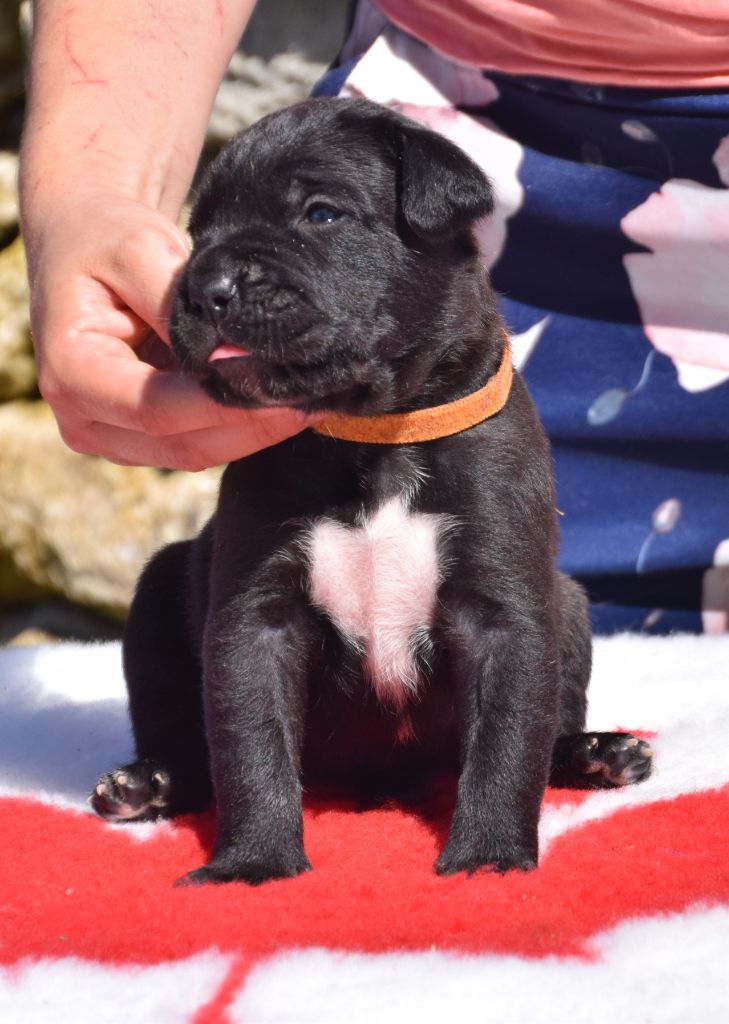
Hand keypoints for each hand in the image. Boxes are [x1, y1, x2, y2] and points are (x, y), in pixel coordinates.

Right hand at [25, 196, 314, 469]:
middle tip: (310, 402)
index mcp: (69, 372)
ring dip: (250, 433)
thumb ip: (180, 303)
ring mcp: (106, 433)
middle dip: (250, 427)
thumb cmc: (107, 237)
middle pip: (180, 444)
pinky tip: (277, 404)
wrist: (83, 238)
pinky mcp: (133, 436)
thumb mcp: (139, 249)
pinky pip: (194, 441)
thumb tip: (231, 351)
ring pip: (192, 451)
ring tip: (304, 403)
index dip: (225, 406)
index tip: (283, 390)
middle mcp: (81, 417)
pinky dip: (237, 427)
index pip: (157, 410)